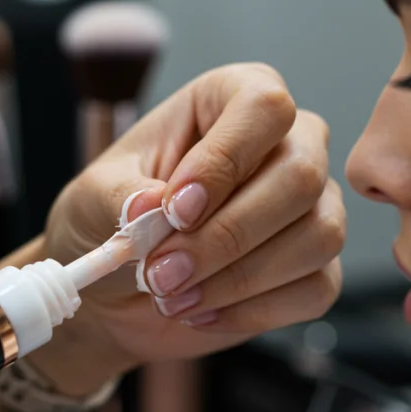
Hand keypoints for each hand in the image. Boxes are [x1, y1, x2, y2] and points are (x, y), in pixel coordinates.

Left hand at [39, 62, 344, 381]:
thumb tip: (152, 206)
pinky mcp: (316, 265)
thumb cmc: (112, 221)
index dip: (224, 161)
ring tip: (173, 296)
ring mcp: (312, 205)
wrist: (117, 289)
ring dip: (238, 279)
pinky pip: (316, 287)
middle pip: (301, 176)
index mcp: (232, 100)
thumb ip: (120, 196)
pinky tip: (201, 311)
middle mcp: (288, 143)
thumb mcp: (92, 198)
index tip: (175, 211)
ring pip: (318, 235)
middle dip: (227, 236)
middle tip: (162, 273)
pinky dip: (251, 310)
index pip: (264, 107)